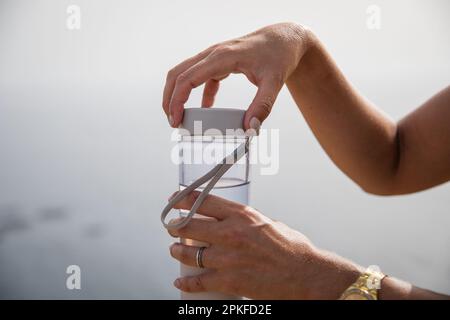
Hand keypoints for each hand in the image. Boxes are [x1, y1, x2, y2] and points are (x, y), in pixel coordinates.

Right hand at [162, 22, 311, 128]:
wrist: (285, 39)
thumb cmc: (279, 55)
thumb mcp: (274, 82)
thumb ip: (262, 106)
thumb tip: (250, 128)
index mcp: (221, 57)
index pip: (187, 78)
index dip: (176, 100)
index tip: (175, 119)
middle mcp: (213, 54)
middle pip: (178, 74)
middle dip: (169, 98)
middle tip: (172, 121)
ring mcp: (215, 57)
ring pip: (185, 73)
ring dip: (178, 94)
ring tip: (180, 116)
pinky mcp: (220, 62)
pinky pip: (201, 77)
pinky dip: (199, 93)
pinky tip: (206, 108)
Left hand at [167, 191, 361, 298]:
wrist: (306, 275)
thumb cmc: (292, 249)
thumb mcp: (269, 223)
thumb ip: (248, 221)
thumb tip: (236, 221)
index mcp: (242, 215)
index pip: (204, 202)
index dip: (183, 199)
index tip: (174, 199)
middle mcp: (231, 233)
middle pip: (189, 226)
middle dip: (175, 226)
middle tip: (171, 227)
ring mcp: (228, 258)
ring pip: (189, 254)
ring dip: (176, 252)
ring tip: (174, 250)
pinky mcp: (229, 281)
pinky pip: (199, 282)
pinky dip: (186, 283)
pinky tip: (180, 282)